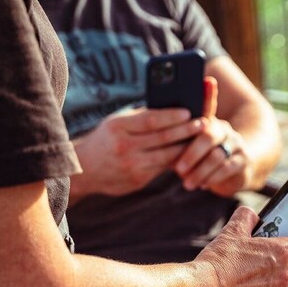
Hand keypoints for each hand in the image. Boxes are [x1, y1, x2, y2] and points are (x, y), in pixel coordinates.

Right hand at [73, 106, 202, 197]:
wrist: (84, 169)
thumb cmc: (107, 139)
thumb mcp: (117, 123)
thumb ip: (140, 118)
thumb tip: (171, 106)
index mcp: (117, 126)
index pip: (151, 120)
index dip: (172, 116)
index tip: (189, 112)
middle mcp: (124, 146)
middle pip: (163, 138)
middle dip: (186, 130)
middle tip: (203, 124)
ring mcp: (131, 165)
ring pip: (167, 155)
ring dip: (187, 147)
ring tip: (201, 139)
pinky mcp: (138, 180)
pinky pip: (163, 168)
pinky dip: (178, 160)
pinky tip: (190, 154)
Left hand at [173, 77, 253, 196]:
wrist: (233, 172)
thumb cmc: (202, 159)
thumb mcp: (189, 148)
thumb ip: (178, 137)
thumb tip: (156, 132)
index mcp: (209, 122)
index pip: (208, 105)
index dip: (208, 93)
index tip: (207, 80)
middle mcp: (225, 129)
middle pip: (208, 135)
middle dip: (191, 153)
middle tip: (178, 169)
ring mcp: (237, 144)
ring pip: (217, 156)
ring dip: (200, 171)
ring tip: (187, 183)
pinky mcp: (244, 161)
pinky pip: (228, 168)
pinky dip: (212, 178)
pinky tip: (202, 184)